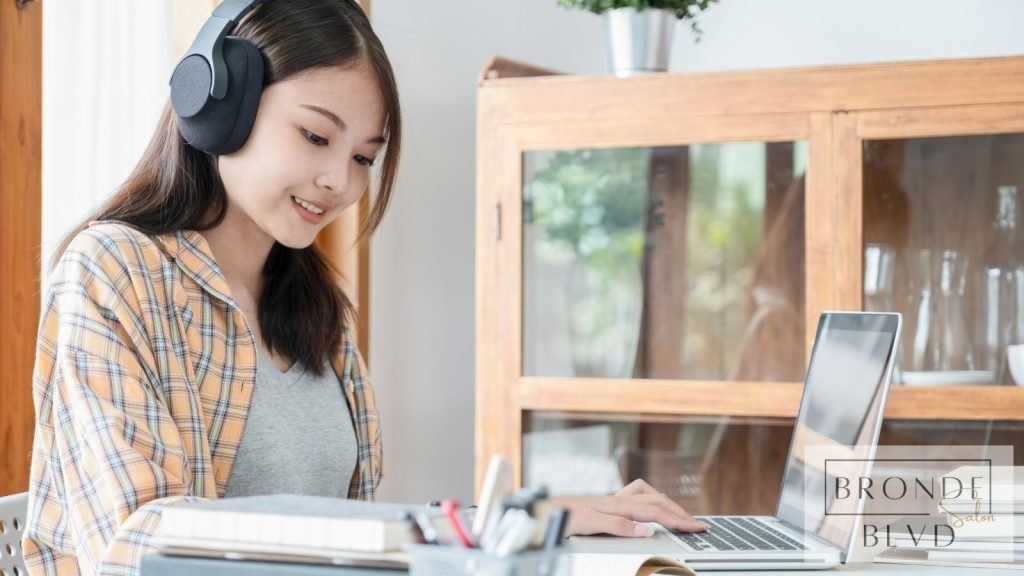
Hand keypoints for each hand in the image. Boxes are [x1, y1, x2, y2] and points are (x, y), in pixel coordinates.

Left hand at [549, 479, 706, 537]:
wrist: (541, 513)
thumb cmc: (561, 518)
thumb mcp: (589, 524)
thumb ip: (619, 526)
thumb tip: (646, 530)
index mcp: (617, 505)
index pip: (656, 512)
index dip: (678, 520)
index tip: (696, 527)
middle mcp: (616, 499)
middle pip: (657, 502)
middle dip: (680, 513)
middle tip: (698, 524)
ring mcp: (612, 500)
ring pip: (648, 496)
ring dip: (667, 504)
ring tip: (681, 515)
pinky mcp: (607, 504)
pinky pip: (635, 497)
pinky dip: (650, 500)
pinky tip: (650, 506)